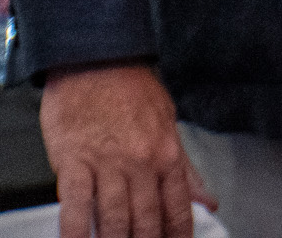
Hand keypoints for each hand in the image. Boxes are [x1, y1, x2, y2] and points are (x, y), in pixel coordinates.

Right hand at [41, 61, 216, 237]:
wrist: (96, 60)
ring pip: (114, 218)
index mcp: (168, 153)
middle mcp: (141, 163)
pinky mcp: (74, 163)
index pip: (178, 207)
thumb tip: (208, 201)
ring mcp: (107, 164)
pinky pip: (74, 206)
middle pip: (146, 219)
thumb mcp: (169, 124)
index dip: (178, 235)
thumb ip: (186, 169)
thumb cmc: (132, 91)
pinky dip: (75, 232)